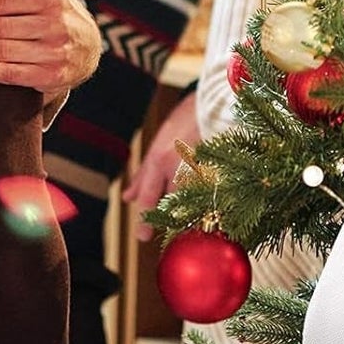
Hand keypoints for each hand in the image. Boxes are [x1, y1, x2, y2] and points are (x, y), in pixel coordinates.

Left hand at [122, 91, 200, 240]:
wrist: (211, 105)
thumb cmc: (181, 123)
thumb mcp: (156, 147)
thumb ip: (143, 174)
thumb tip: (128, 198)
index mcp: (160, 160)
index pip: (149, 197)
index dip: (145, 220)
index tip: (142, 237)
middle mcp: (178, 167)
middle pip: (170, 204)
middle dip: (166, 218)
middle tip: (164, 229)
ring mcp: (198, 169)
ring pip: (188, 201)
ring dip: (185, 211)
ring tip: (185, 216)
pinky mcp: (216, 171)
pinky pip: (205, 193)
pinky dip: (201, 201)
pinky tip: (201, 203)